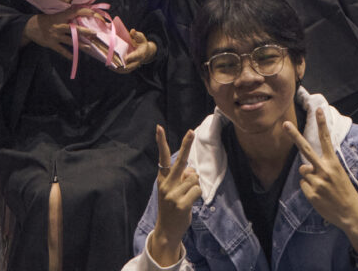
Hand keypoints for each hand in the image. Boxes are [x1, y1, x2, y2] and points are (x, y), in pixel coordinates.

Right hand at [23, 8, 89, 59]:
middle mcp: (59, 26)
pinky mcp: (51, 44)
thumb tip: (80, 14)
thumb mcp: (55, 15)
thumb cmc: (45, 20)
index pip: (75, 12)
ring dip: (80, 44)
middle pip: (74, 29)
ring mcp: (55, 36)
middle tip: (94, 33)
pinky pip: (61, 50)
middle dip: (85, 31)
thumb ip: (66, 15)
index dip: (85, 12)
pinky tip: (73, 57)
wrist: (30, 27)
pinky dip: (67, 54)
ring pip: (70, 41)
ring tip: (89, 47)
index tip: (94, 13)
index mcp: (61, 17)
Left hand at [114, 29, 157, 72]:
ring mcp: (134, 65)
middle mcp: (138, 61)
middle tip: (113, 63)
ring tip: (110, 65)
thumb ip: (136, 35)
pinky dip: (117, 69)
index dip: (130, 57)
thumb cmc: (141, 43)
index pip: (135, 56)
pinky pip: (124, 71)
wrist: (146, 52)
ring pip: (126, 70)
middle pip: (130, 66)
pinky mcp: (130, 68)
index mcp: (141, 53)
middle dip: (122, 65)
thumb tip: (132, 31)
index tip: (124, 58)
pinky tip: (111, 66)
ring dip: (118, 69)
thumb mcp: (141, 37)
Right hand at [149, 126, 199, 266]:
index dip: (161, 141)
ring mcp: (173, 194)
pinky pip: (198, 190)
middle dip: (186, 144)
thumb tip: (192, 172)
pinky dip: (198, 195)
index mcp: (162, 179)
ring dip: (195, 186)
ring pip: (194, 178)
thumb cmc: (173, 207)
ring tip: (187, 197)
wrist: (167, 231)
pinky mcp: (181, 204)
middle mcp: (166, 185)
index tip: (159, 127)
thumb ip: (180, 178)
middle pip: (180, 161)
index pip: (162, 157)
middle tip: (191, 131)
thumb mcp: (172, 191)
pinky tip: (190, 204)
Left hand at [283, 108, 357, 252]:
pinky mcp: (311, 193)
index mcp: (333, 163)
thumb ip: (321, 166)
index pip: (326, 139)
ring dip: (309, 176)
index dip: (322, 124)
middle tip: (285, 124)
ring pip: (303, 171)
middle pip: (305, 149)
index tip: (318, 110)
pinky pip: (303, 184)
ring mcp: (316, 181)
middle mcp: (324, 169)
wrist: (350, 213)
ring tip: (322, 186)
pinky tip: (319, 195)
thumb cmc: (344, 191)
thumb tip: (303, 166)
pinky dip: (309, 188)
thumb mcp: (338, 174)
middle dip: (294, 135)